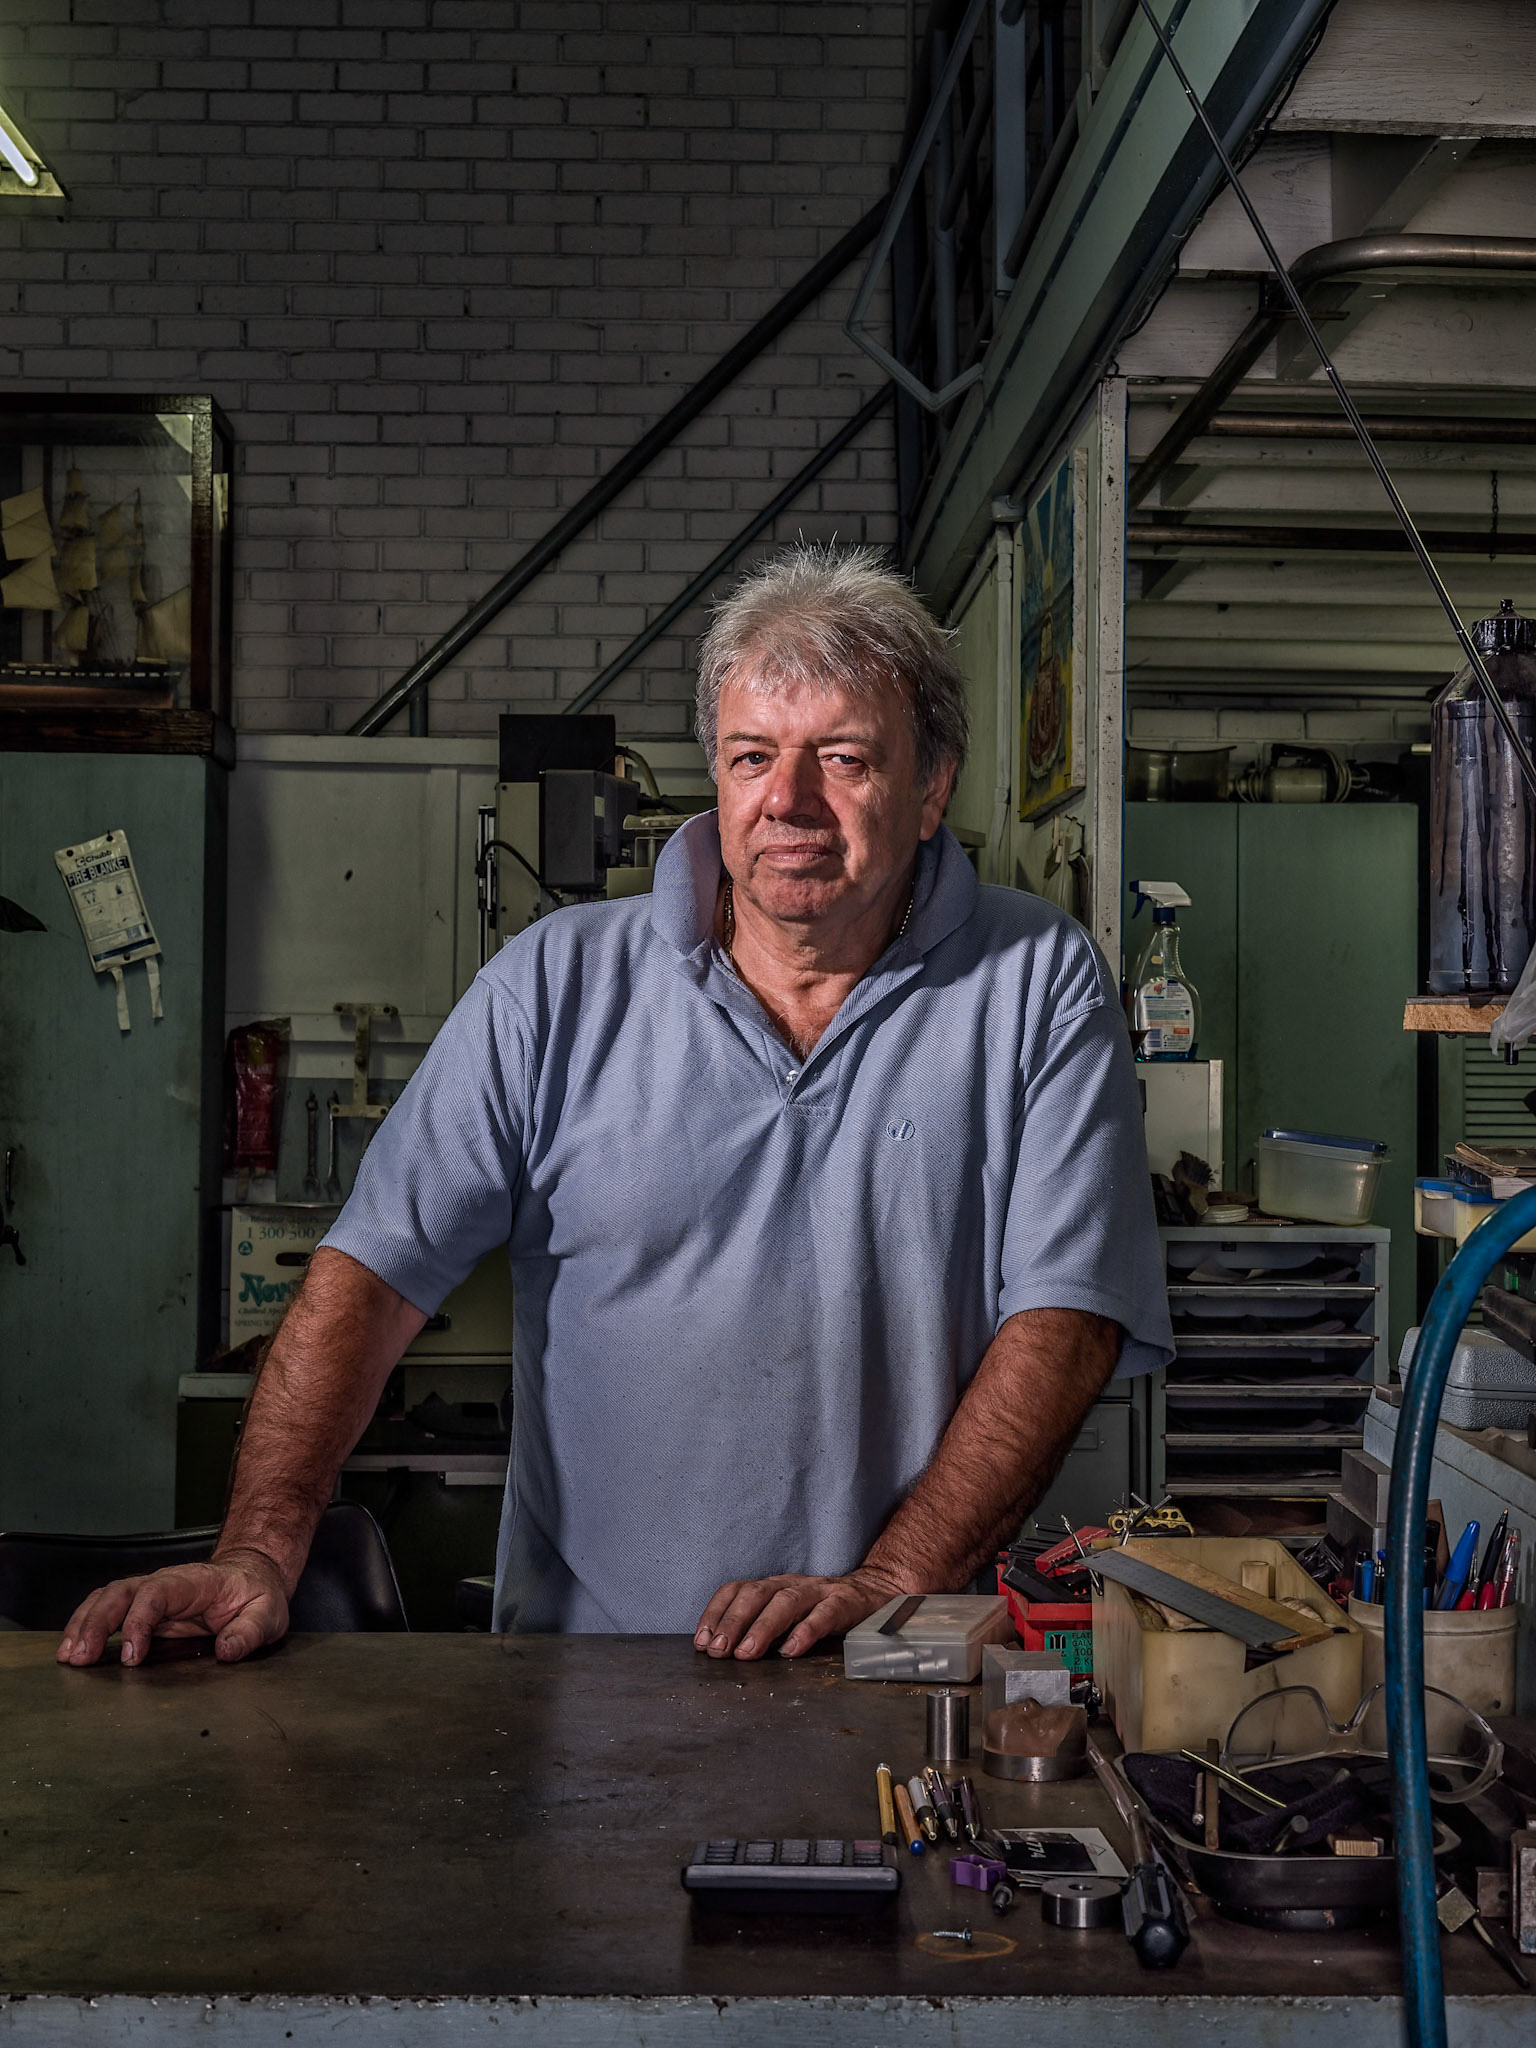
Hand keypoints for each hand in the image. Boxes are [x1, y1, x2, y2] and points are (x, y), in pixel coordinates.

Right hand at [56, 1548, 291, 1667]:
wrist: (252, 1578)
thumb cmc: (257, 1596)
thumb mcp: (268, 1614)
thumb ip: (249, 1631)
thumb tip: (226, 1651)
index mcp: (195, 1582)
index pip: (156, 1593)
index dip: (139, 1622)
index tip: (131, 1657)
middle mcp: (166, 1583)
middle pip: (122, 1592)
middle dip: (97, 1623)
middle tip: (82, 1658)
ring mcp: (152, 1594)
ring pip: (108, 1598)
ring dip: (84, 1624)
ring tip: (69, 1657)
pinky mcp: (144, 1609)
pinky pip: (107, 1609)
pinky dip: (86, 1625)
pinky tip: (72, 1648)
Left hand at [693, 1566, 909, 1660]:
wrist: (875, 1593)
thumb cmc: (821, 1610)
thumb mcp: (787, 1614)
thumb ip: (760, 1627)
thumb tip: (721, 1651)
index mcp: (773, 1586)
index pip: (737, 1589)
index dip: (716, 1612)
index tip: (701, 1640)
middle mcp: (791, 1584)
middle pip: (756, 1594)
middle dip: (732, 1622)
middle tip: (717, 1651)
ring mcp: (818, 1591)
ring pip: (786, 1602)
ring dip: (762, 1628)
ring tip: (746, 1653)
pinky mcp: (844, 1603)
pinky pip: (823, 1615)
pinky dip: (805, 1631)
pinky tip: (791, 1651)